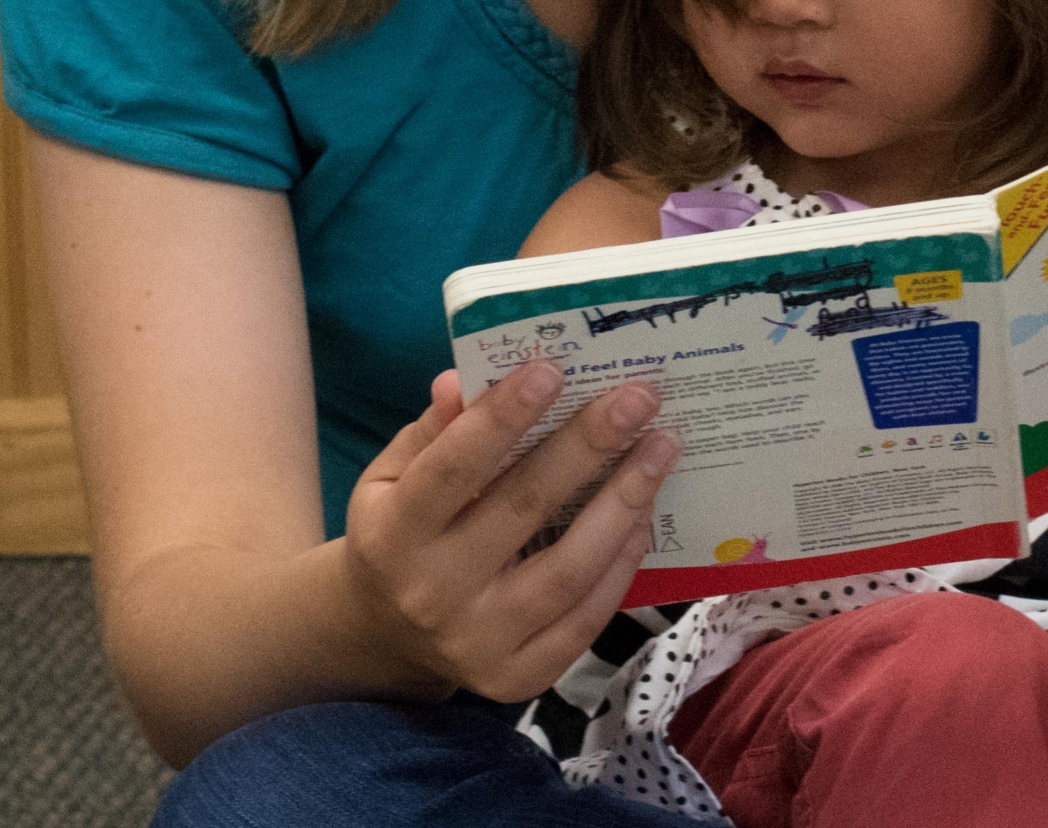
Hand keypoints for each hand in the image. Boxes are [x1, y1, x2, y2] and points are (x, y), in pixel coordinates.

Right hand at [340, 360, 683, 703]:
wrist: (386, 637)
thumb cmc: (401, 535)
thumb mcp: (391, 480)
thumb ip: (431, 432)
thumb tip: (462, 379)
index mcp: (391, 537)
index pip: (451, 470)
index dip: (501, 418)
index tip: (552, 368)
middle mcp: (432, 595)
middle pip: (522, 510)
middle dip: (588, 446)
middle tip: (638, 397)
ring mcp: (477, 643)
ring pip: (567, 571)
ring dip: (624, 503)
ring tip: (662, 448)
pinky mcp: (516, 678)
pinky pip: (584, 620)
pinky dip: (622, 565)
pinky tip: (645, 515)